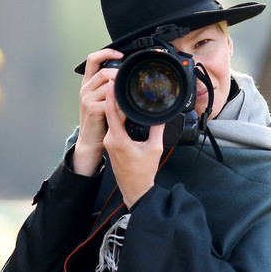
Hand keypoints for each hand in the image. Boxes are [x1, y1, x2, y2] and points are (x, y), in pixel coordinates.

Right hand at [73, 49, 122, 175]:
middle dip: (120, 75)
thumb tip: (128, 78)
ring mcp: (87, 98)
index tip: (120, 54)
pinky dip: (121, 104)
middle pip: (104, 72)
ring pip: (109, 85)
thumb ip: (112, 88)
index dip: (106, 53)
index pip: (92, 59)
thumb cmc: (100, 121)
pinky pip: (111, 101)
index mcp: (88, 83)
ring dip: (122, 90)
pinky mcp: (93, 109)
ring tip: (129, 97)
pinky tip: (126, 108)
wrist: (90, 141)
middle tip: (130, 81)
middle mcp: (85, 89)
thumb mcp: (104, 100)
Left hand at [103, 79, 164, 208]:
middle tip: (121, 83)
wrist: (135, 189)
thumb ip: (157, 129)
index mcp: (118, 139)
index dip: (112, 96)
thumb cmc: (143, 172)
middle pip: (111, 113)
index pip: (112, 112)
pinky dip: (118, 117)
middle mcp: (111, 139)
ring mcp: (111, 142)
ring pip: (112, 119)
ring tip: (124, 94)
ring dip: (117, 107)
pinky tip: (125, 111)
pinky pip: (114, 126)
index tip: (114, 82)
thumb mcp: (155, 148)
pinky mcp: (113, 145)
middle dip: (115, 98)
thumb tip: (160, 115)